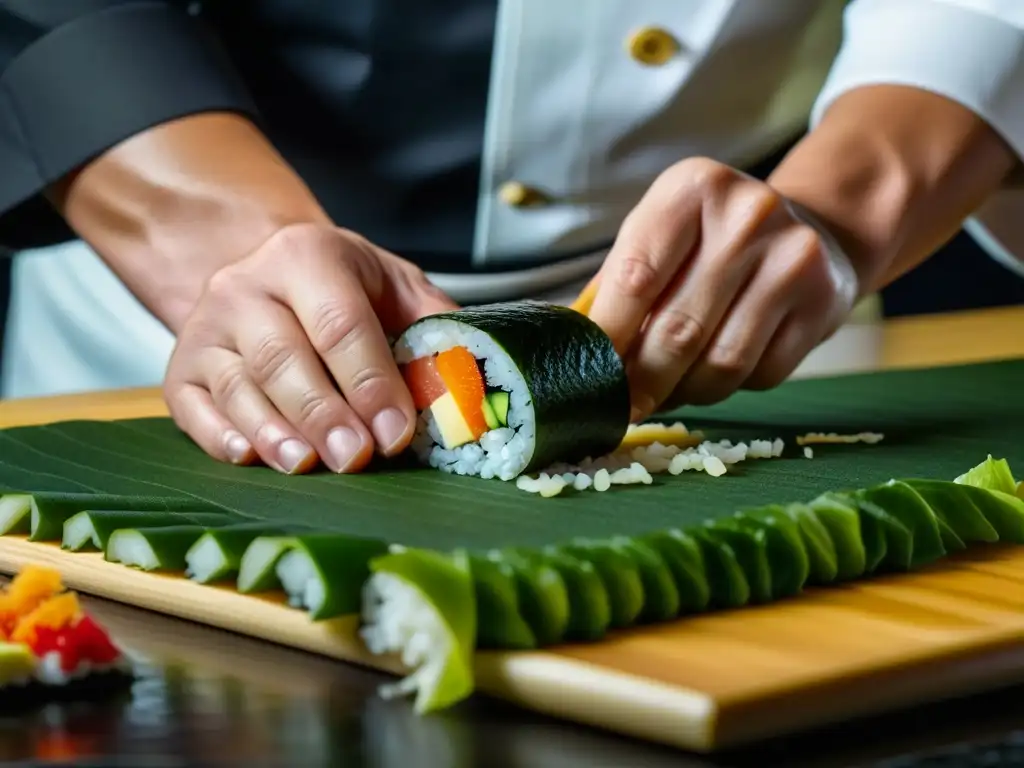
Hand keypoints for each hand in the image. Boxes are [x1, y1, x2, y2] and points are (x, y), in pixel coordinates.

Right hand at [163, 223, 457, 473]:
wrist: (272, 281)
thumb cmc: (346, 294)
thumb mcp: (397, 289)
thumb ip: (434, 329)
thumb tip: (468, 385)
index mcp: (307, 254)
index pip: (340, 323)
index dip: (370, 381)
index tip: (396, 432)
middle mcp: (245, 284)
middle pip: (283, 357)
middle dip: (324, 414)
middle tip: (357, 460)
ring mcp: (206, 326)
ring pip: (238, 386)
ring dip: (275, 433)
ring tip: (308, 466)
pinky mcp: (181, 367)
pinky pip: (193, 409)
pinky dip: (221, 437)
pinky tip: (251, 458)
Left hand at [587, 157, 859, 420]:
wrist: (814, 230)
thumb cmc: (712, 240)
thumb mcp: (661, 236)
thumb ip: (615, 286)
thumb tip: (572, 350)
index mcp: (691, 189)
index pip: (635, 277)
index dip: (607, 338)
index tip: (589, 375)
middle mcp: (747, 216)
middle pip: (678, 329)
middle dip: (642, 381)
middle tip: (623, 405)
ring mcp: (792, 258)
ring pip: (722, 362)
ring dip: (685, 392)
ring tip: (666, 393)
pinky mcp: (822, 302)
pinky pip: (761, 374)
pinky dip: (727, 388)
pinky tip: (712, 377)